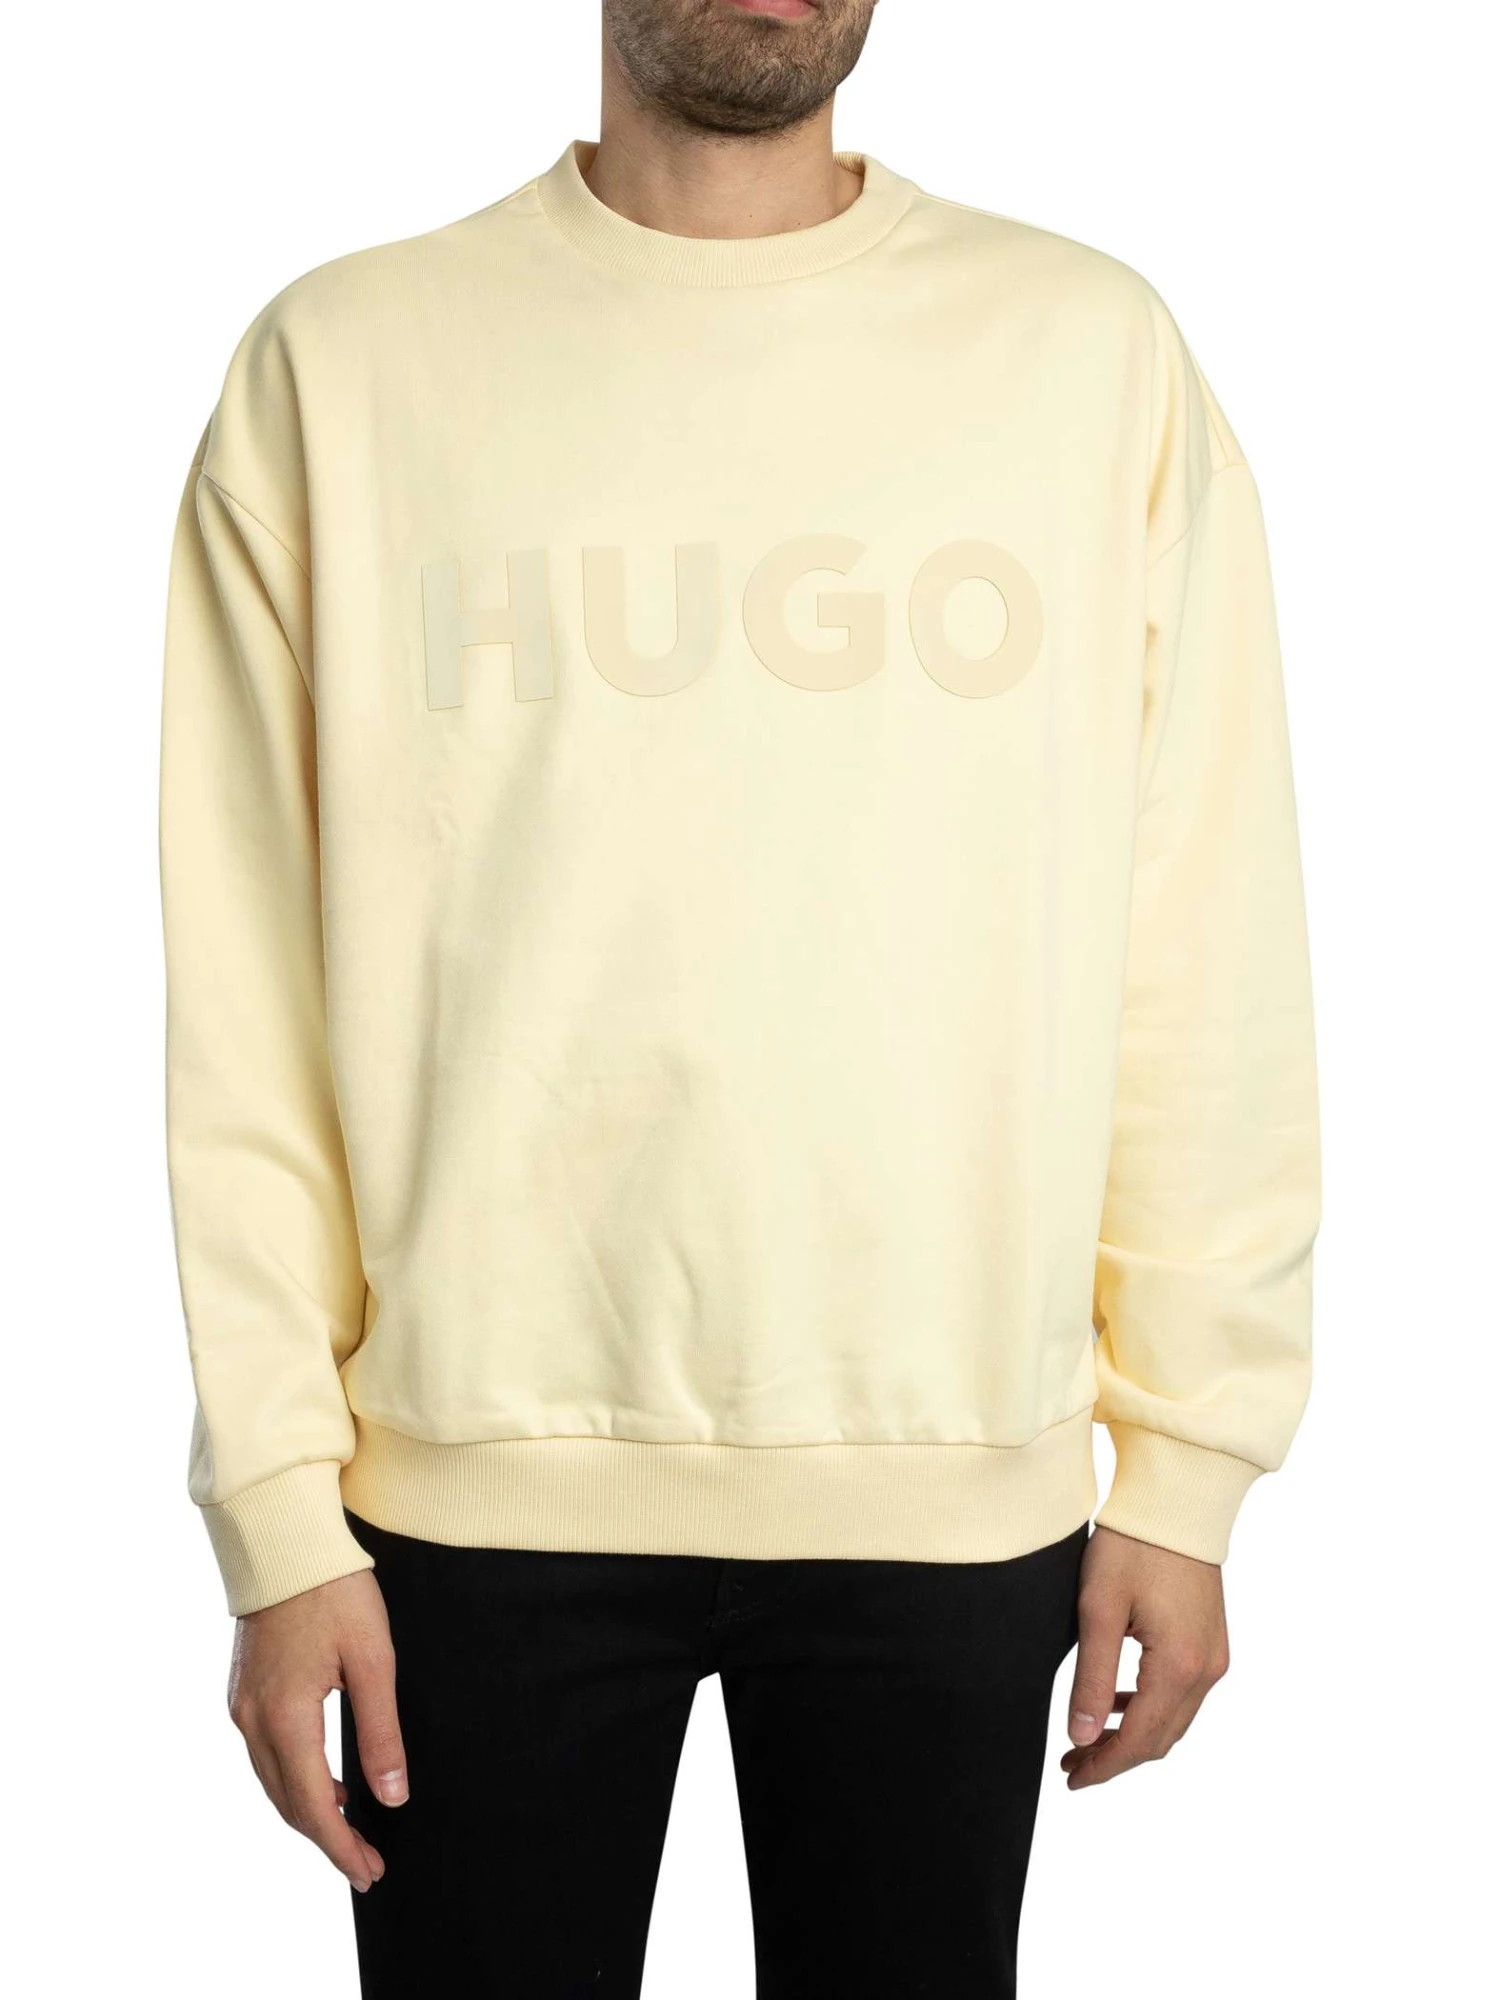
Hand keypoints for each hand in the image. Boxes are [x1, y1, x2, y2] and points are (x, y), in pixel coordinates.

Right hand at [227, 1569, 407, 1890]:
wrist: (287, 1543)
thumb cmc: (336, 1593)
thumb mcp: (373, 1660)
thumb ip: (381, 1733)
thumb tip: (392, 1797)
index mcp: (286, 1719)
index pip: (314, 1807)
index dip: (341, 1847)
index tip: (370, 1873)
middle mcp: (253, 1721)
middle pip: (288, 1803)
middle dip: (327, 1839)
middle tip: (366, 1864)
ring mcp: (241, 1706)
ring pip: (273, 1781)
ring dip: (309, 1810)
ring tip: (350, 1828)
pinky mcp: (242, 1690)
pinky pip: (265, 1754)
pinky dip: (294, 1779)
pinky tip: (326, 1777)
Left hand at [1062, 1525, 1228, 1788]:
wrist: (1175, 1502)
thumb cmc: (1132, 1545)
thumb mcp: (1098, 1610)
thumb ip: (1093, 1679)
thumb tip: (1082, 1735)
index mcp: (1179, 1665)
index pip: (1140, 1740)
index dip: (1104, 1766)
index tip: (1071, 1777)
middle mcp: (1206, 1669)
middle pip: (1161, 1738)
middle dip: (1116, 1756)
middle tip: (1072, 1761)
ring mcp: (1215, 1656)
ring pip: (1174, 1720)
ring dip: (1133, 1735)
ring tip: (1088, 1739)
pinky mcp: (1211, 1642)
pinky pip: (1182, 1694)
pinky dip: (1151, 1709)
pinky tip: (1119, 1704)